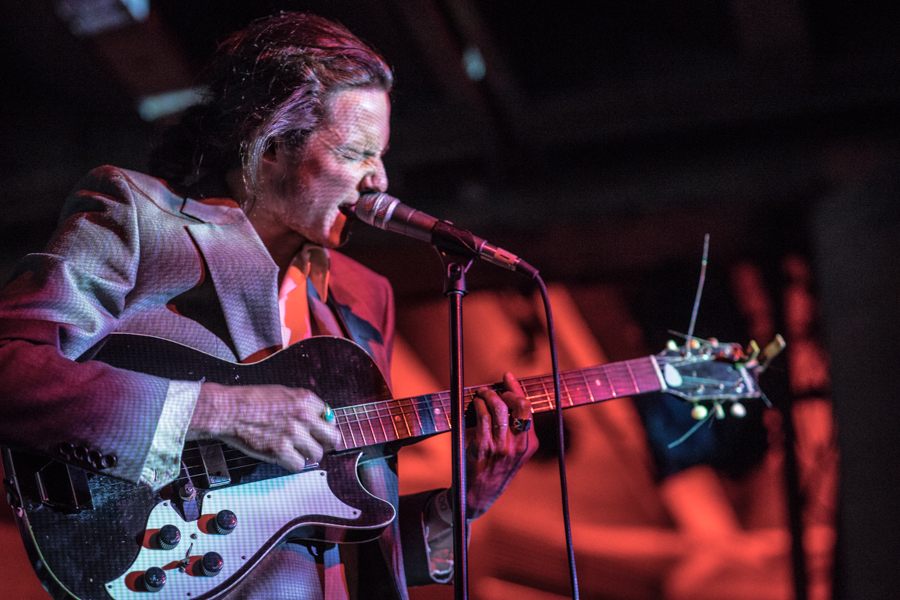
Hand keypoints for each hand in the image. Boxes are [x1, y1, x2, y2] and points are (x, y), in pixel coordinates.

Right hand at [189, 382, 340, 472]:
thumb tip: (319, 418)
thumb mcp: (283, 393)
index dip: (324, 426)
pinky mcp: (279, 451)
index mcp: (305, 399)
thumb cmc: (251, 401)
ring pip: (317, 454)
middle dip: (326, 443)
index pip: (330, 417)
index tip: (319, 431)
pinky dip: (293, 464)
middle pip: (332, 438)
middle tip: (318, 445)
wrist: (228, 410)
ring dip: (308, 455)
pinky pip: (299, 466)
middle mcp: (303, 416)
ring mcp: (292, 434)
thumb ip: (302, 405)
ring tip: (297, 451)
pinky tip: (285, 457)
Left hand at [465, 372, 537, 517]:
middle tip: (493, 389)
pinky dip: (479, 406)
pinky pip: (483, 418)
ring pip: (499, 409)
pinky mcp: (483, 448)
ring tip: (482, 394)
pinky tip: (476, 404)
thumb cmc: (495, 470)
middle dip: (505, 391)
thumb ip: (516, 432)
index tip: (507, 377)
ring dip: (489, 395)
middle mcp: (518, 446)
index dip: (516, 389)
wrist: (479, 496)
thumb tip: (508, 399)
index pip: (527, 408)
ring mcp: (501, 447)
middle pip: (518, 405)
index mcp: (530, 444)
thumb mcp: (515, 454)